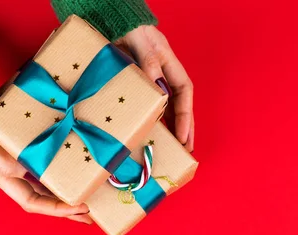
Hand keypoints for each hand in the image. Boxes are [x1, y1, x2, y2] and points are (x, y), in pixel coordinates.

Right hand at [0, 78, 92, 223]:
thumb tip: (25, 172)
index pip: (32, 202)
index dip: (56, 209)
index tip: (81, 208)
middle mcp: (9, 169)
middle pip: (42, 195)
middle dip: (66, 205)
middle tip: (92, 210)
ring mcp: (16, 154)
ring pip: (46, 177)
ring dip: (66, 183)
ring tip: (89, 187)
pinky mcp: (22, 138)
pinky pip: (45, 154)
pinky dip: (61, 158)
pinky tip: (76, 155)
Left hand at [116, 25, 194, 151]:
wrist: (111, 20)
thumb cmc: (128, 28)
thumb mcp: (139, 41)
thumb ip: (147, 60)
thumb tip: (158, 86)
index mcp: (168, 62)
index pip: (184, 92)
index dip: (186, 115)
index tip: (184, 135)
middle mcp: (163, 73)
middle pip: (179, 104)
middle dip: (185, 127)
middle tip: (186, 150)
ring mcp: (150, 80)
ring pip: (165, 107)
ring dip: (170, 127)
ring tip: (172, 148)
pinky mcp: (136, 84)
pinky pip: (146, 104)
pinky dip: (150, 120)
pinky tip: (150, 133)